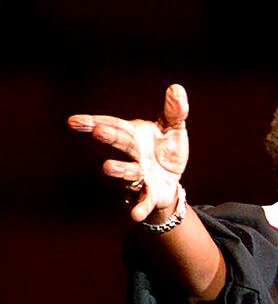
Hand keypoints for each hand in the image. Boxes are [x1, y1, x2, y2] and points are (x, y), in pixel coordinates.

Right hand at [68, 84, 189, 222]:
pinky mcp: (149, 194)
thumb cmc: (167, 149)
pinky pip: (143, 201)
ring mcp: (139, 175)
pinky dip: (139, 207)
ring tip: (107, 167)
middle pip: (121, 144)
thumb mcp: (174, 128)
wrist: (172, 179)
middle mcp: (132, 155)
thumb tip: (176, 88)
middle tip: (98, 130)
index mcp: (134, 135)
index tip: (74, 121)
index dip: (94, 122)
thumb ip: (174, 110)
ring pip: (128, 172)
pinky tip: (134, 215)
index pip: (114, 125)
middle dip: (109, 137)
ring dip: (119, 170)